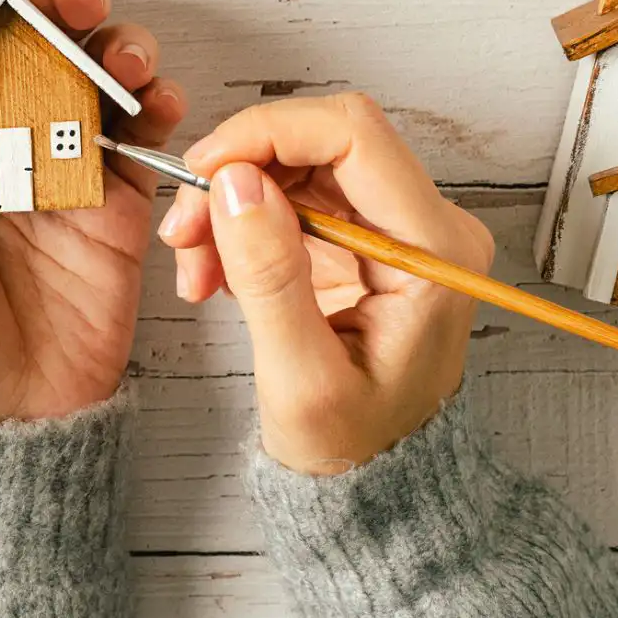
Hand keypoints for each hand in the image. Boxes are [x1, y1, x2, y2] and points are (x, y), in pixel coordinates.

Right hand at [158, 94, 493, 473]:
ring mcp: (391, 227)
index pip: (353, 136)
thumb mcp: (301, 379)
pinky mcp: (359, 236)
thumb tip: (235, 181)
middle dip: (238, 172)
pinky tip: (216, 271)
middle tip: (183, 227)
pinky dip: (241, 222)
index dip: (269, 132)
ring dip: (230, 201)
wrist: (377, 485)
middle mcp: (424, 224)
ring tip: (194, 265)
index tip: (204, 167)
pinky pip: (290, 197)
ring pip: (294, 165)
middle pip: (318, 143)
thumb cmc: (354, 448)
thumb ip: (270, 276)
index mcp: (434, 250)